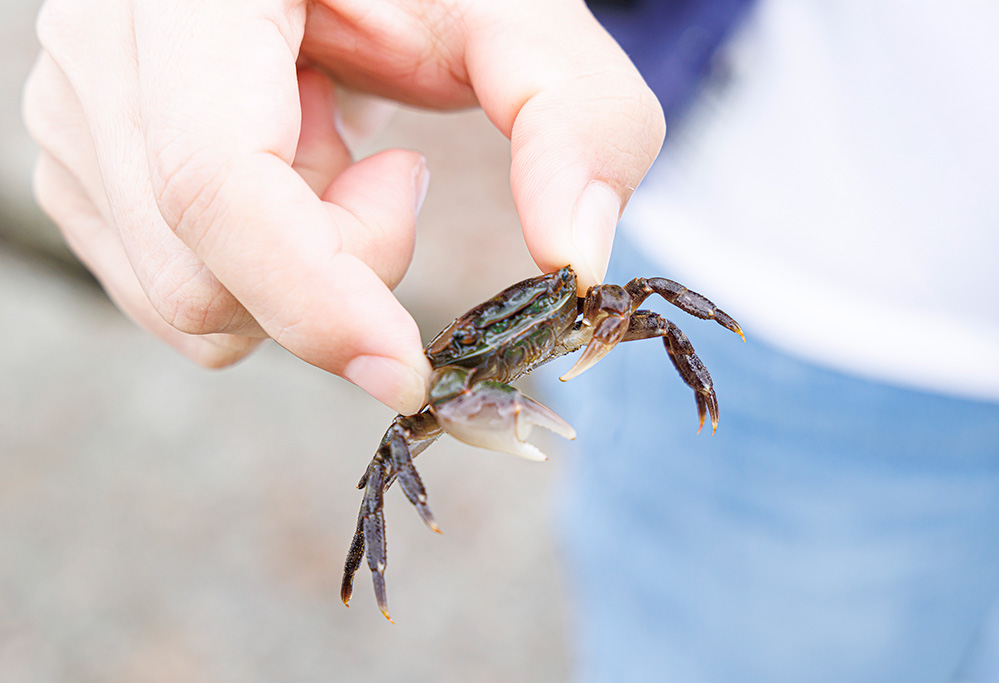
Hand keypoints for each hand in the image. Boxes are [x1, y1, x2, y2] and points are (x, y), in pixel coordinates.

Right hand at [23, 0, 664, 414]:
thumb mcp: (512, 14)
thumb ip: (573, 117)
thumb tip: (575, 264)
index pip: (216, 180)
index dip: (313, 294)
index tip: (407, 369)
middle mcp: (101, 50)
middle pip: (199, 274)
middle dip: (333, 271)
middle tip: (392, 173)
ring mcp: (74, 113)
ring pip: (182, 302)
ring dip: (298, 268)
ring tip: (335, 155)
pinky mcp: (84, 165)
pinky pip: (173, 293)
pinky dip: (260, 270)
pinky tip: (289, 169)